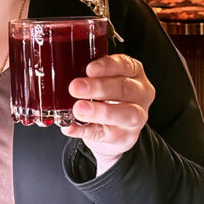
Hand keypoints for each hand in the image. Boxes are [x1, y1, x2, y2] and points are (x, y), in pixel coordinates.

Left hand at [61, 54, 154, 174]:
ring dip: (100, 111)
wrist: (115, 131)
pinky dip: (85, 131)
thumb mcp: (104, 80)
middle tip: (75, 87)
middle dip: (99, 87)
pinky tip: (70, 127)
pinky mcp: (124, 138)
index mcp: (134, 74)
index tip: (89, 68)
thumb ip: (90, 75)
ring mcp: (136, 118)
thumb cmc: (108, 98)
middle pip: (125, 88)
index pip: (125, 65)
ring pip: (125, 114)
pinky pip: (105, 134)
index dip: (107, 66)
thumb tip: (62, 71)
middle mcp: (140, 94)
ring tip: (78, 109)